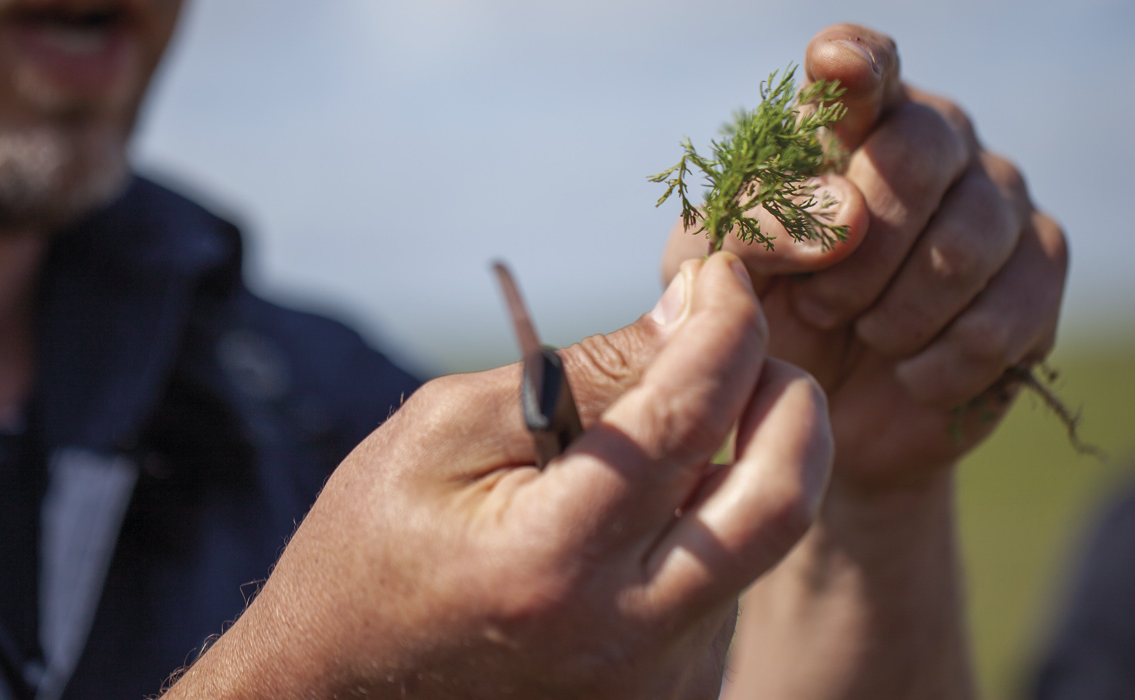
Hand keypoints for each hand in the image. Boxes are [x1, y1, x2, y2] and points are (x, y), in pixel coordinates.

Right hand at [161, 254, 832, 699]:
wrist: (342, 689)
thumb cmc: (374, 548)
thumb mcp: (441, 433)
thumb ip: (573, 374)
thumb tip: (686, 314)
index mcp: (550, 560)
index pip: (686, 419)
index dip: (724, 326)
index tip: (722, 275)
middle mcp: (624, 634)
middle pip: (780, 499)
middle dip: (791, 400)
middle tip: (751, 349)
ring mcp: (655, 679)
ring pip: (762, 541)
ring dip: (745, 459)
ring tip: (666, 430)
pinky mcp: (669, 694)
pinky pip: (731, 584)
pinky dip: (712, 520)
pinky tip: (646, 508)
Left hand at [662, 25, 1067, 493]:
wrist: (824, 419)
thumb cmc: (765, 323)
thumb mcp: (723, 276)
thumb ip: (754, 226)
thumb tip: (845, 217)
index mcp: (846, 124)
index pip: (864, 64)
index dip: (857, 61)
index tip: (836, 68)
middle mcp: (933, 141)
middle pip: (924, 147)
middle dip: (862, 246)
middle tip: (820, 307)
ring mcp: (997, 201)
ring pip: (971, 237)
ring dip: (899, 311)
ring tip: (865, 337)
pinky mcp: (1039, 272)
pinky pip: (1007, 313)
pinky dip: (946, 360)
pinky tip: (912, 373)